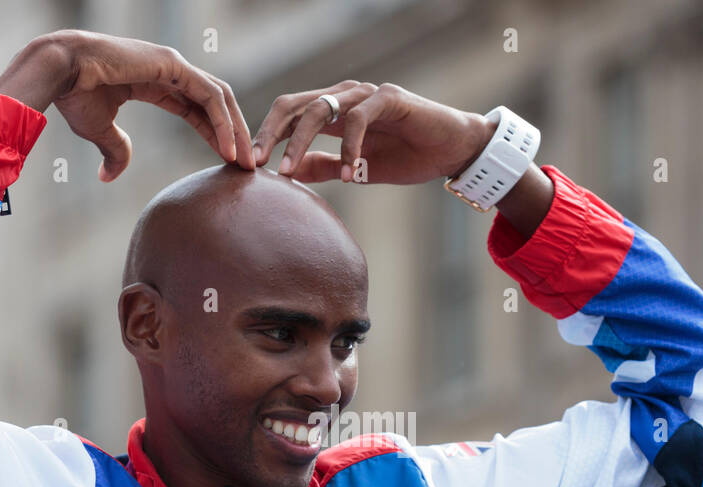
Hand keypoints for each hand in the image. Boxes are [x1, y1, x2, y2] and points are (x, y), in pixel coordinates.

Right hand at [0, 30, 254, 180]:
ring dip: (236, 131)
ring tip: (244, 162)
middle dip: (234, 134)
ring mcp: (174, 65)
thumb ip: (115, 149)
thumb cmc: (75, 95)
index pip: (198, 109)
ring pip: (220, 98)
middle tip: (247, 166)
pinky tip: (228, 149)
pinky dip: (223, 123)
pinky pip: (210, 96)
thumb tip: (110, 176)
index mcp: (156, 82)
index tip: (229, 161)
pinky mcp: (174, 65)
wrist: (60, 72)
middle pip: (216, 103)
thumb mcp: (100, 131)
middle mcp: (170, 70)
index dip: (215, 134)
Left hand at [251, 80, 492, 184]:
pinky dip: (348, 149)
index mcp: (334, 112)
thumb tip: (289, 173)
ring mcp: (365, 95)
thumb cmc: (407, 156)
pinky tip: (349, 176)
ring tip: (288, 173)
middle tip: (256, 164)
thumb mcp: (358, 169)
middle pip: (294, 105)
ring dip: (300, 143)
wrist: (452, 150)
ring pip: (319, 110)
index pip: (289, 115)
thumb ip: (324, 167)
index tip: (251, 167)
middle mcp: (345, 97)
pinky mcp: (389, 98)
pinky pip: (358, 120)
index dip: (268, 137)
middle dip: (271, 134)